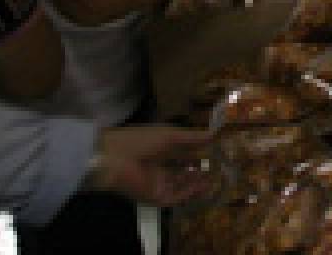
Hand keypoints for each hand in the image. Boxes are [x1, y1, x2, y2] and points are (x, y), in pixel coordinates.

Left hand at [88, 126, 213, 206]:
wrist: (115, 158)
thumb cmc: (141, 141)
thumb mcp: (170, 135)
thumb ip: (191, 137)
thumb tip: (213, 134)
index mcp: (159, 151)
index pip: (181, 154)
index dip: (197, 154)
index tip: (214, 152)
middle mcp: (158, 167)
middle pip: (182, 172)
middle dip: (198, 171)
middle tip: (216, 170)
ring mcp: (156, 183)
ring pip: (180, 186)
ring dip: (195, 183)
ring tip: (211, 179)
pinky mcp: (154, 197)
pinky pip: (174, 197)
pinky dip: (187, 193)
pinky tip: (200, 187)